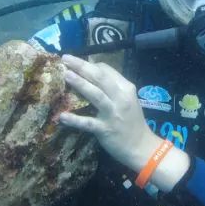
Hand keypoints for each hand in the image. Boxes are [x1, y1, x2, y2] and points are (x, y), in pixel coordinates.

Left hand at [58, 55, 161, 171]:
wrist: (142, 147)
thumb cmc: (132, 121)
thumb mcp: (127, 99)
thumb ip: (113, 87)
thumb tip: (92, 73)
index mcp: (126, 88)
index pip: (107, 70)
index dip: (90, 64)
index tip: (75, 61)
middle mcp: (120, 98)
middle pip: (100, 78)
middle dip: (82, 66)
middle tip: (65, 58)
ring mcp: (113, 114)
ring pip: (96, 95)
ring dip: (81, 84)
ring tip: (66, 75)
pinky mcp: (105, 129)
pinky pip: (88, 123)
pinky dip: (75, 119)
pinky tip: (62, 116)